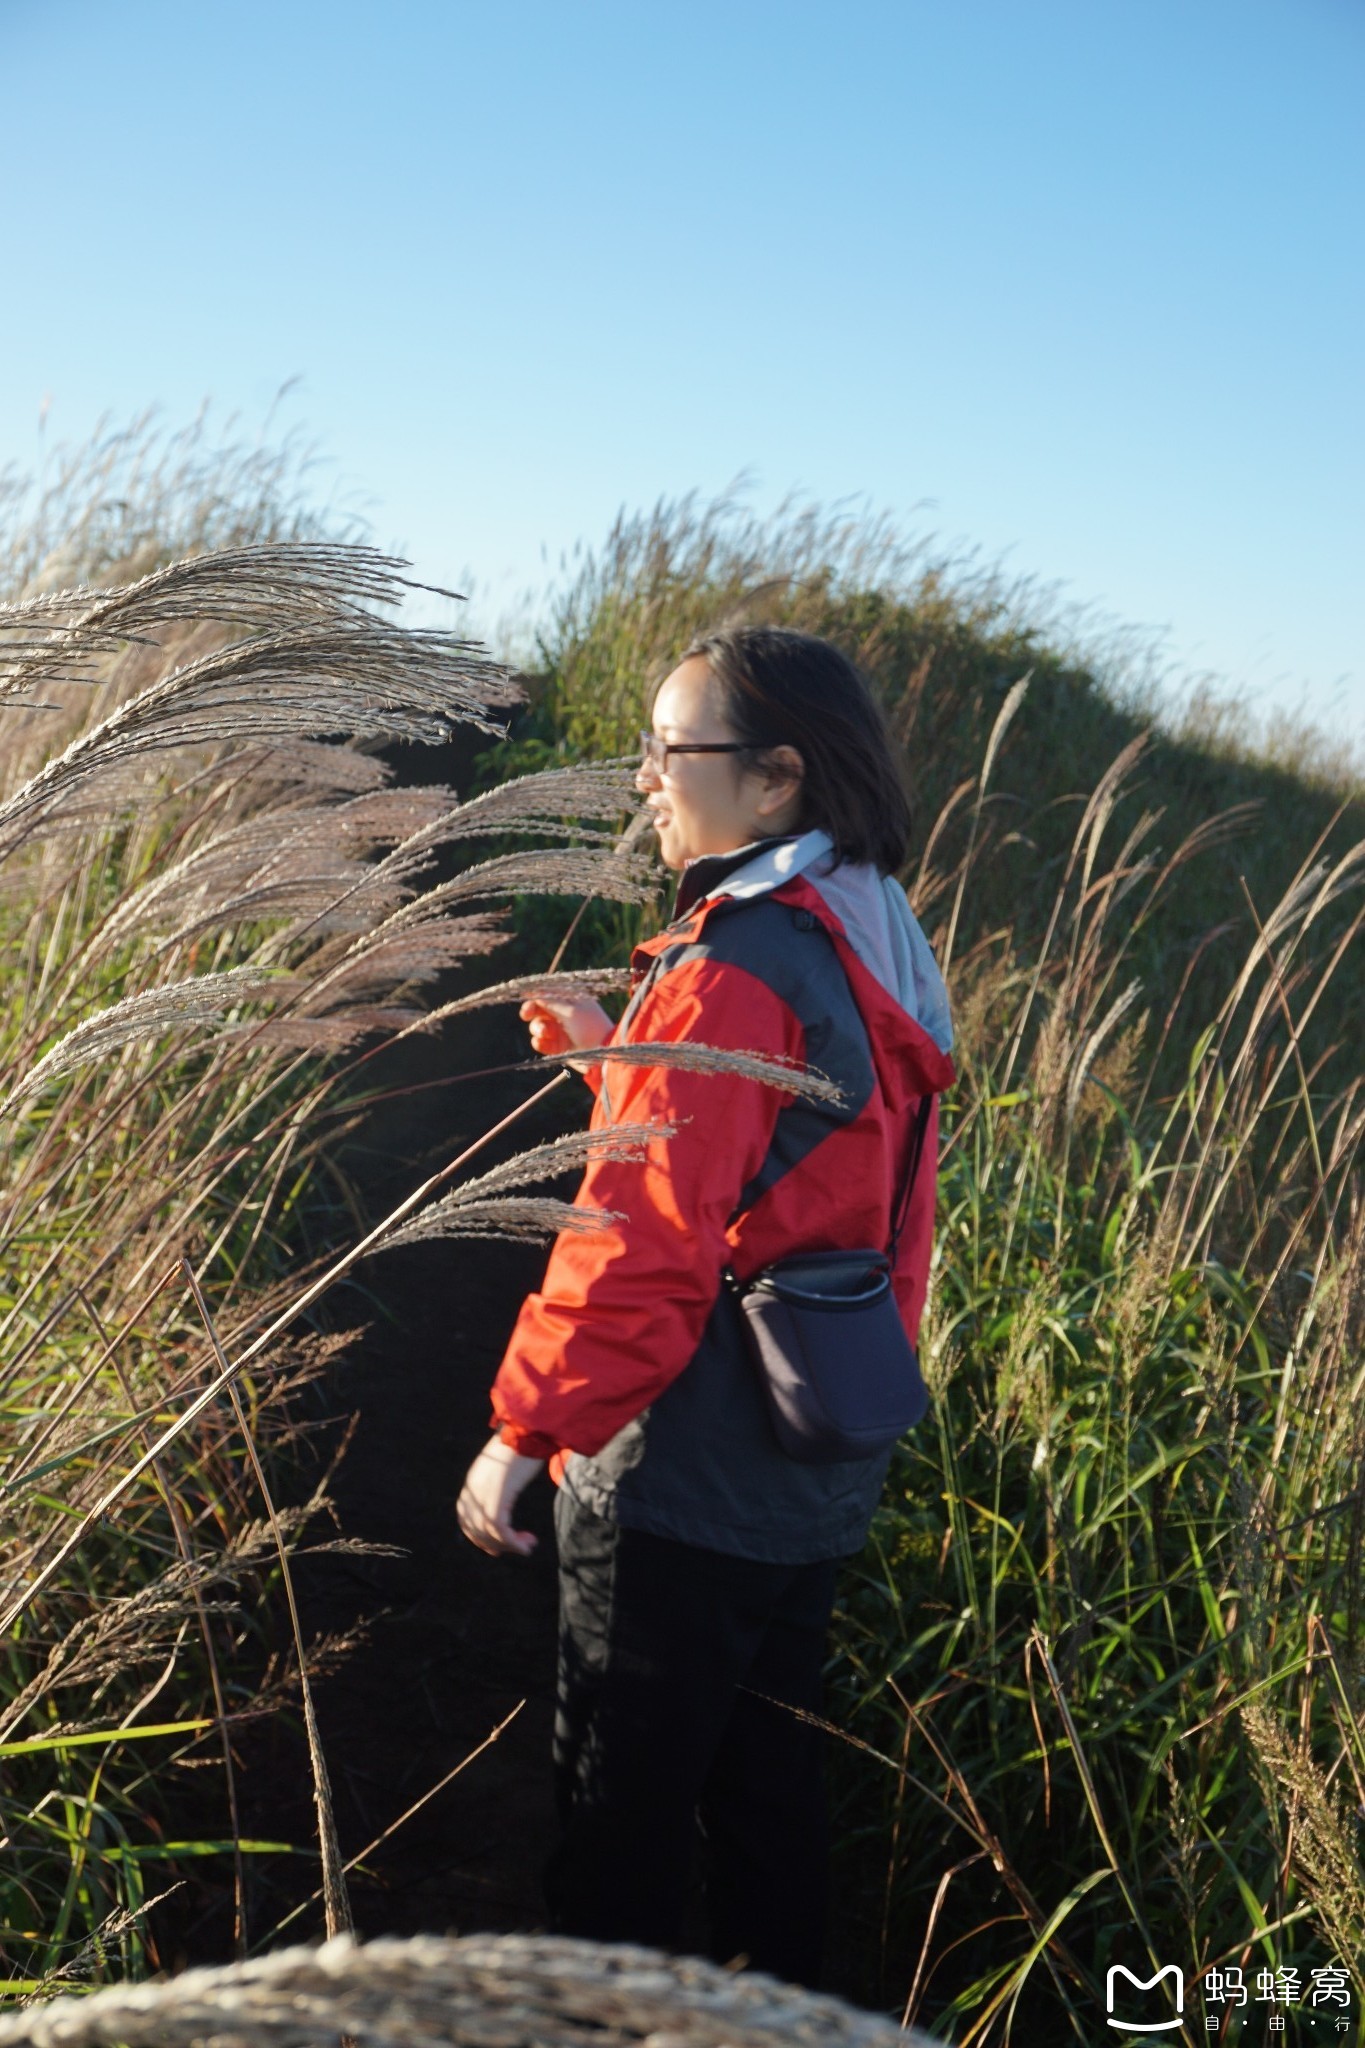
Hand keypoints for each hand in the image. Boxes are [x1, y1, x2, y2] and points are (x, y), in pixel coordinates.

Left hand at [456, 1438, 544, 1556]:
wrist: (529, 1427)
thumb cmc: (523, 1443)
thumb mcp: (505, 1467)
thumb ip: (500, 1483)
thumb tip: (505, 1495)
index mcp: (473, 1482)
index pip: (465, 1518)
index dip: (479, 1536)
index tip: (498, 1547)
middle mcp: (473, 1489)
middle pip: (474, 1528)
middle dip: (494, 1544)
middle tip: (517, 1548)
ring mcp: (484, 1492)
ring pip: (488, 1532)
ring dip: (509, 1545)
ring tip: (527, 1546)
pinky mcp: (497, 1494)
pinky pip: (499, 1528)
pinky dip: (513, 1542)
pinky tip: (526, 1545)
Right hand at [519, 994, 612, 1057]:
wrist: (603, 1055)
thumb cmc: (590, 1027)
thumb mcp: (570, 1011)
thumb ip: (550, 1001)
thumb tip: (532, 991)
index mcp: (570, 999)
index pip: (547, 992)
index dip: (534, 994)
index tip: (524, 996)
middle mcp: (563, 1013)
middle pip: (538, 1008)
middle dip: (531, 1011)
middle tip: (526, 1015)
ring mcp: (560, 1030)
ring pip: (537, 1026)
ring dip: (538, 1028)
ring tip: (546, 1033)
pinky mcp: (558, 1046)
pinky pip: (541, 1042)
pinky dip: (540, 1042)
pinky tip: (544, 1044)